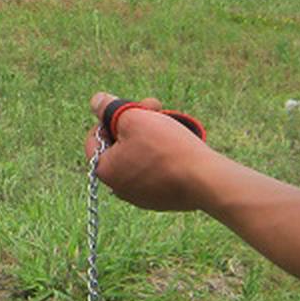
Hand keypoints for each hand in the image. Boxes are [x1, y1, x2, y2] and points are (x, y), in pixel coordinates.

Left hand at [85, 92, 212, 211]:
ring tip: (169, 122)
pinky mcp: (161, 199)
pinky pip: (155, 170)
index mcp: (105, 170)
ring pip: (138, 156)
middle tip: (154, 107)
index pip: (94, 137)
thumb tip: (96, 101)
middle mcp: (118, 187)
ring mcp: (141, 196)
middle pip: (118, 145)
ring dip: (149, 135)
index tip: (131, 108)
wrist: (205, 180)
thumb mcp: (133, 118)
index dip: (110, 116)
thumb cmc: (166, 148)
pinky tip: (177, 144)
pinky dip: (162, 155)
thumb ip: (109, 108)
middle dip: (134, 122)